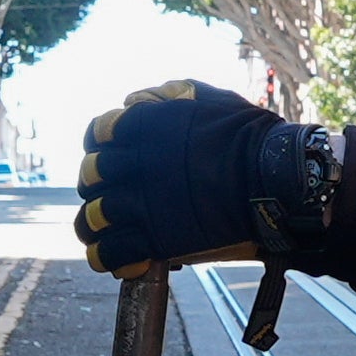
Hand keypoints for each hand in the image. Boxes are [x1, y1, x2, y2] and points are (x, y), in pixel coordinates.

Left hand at [75, 82, 276, 276]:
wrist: (266, 177)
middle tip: (110, 193)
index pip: (95, 134)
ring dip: (94, 224)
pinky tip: (116, 259)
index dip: (101, 145)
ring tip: (103, 231)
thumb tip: (144, 99)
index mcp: (137, 127)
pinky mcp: (149, 239)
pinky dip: (106, 258)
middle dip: (96, 185)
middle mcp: (127, 164)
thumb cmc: (244, 135)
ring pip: (91, 217)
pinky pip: (109, 253)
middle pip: (88, 176)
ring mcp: (135, 204)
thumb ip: (171, 95)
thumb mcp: (207, 99)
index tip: (113, 154)